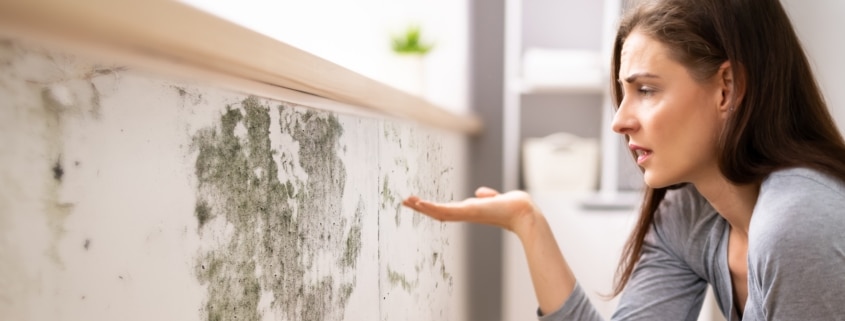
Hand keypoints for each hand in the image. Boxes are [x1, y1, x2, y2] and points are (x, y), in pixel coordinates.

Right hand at [402, 187, 540, 236]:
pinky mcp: (468, 211)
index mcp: (469, 211)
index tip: (419, 202)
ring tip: (407, 201)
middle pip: (438, 212)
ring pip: (438, 212)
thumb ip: (487, 196)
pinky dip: (431, 208)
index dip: (432, 207)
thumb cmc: (513, 206)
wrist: (522, 212)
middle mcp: (465, 214)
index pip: (446, 209)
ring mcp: (465, 213)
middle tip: (405, 202)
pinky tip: (420, 203)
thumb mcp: (496, 198)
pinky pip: (445, 211)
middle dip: (421, 208)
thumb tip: (482, 193)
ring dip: (422, 207)